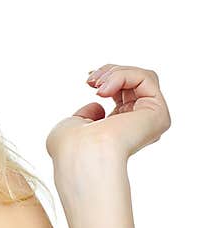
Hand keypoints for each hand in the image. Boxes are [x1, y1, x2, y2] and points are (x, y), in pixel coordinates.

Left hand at [45, 64, 171, 162]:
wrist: (80, 154)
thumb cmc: (70, 146)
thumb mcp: (74, 124)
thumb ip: (88, 115)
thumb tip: (99, 106)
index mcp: (121, 129)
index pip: (125, 93)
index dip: (109, 78)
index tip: (88, 80)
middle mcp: (140, 125)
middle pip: (136, 81)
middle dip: (110, 72)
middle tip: (90, 81)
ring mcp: (151, 120)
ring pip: (143, 77)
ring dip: (115, 73)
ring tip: (95, 84)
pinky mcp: (158, 114)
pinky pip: (146, 78)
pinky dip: (122, 75)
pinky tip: (104, 90)